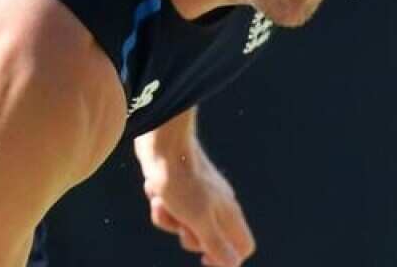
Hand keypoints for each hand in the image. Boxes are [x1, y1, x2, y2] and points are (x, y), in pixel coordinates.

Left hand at [136, 140, 254, 266]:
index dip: (226, 258)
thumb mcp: (199, 220)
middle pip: (208, 240)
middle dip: (187, 236)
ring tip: (161, 200)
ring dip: (167, 217)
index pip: (243, 246)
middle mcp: (217, 205)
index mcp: (229, 214)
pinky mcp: (177, 186)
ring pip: (183, 224)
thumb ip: (216, 244)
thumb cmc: (182, 181)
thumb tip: (233, 265)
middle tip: (181, 224)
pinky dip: (159, 202)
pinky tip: (153, 189)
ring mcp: (197, 194)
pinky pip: (168, 208)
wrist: (161, 142)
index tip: (203, 257)